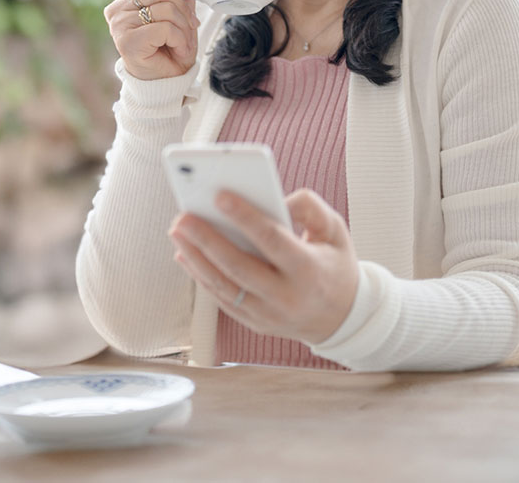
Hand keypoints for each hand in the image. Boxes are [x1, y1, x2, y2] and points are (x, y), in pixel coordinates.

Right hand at [104, 0, 198, 80]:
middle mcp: (118, 8)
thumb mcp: (177, 9)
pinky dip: (179, 39)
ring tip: (182, 41)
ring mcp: (119, 25)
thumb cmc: (169, 45)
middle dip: (183, 6)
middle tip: (189, 24)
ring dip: (183, 27)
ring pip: (165, 8)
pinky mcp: (127, 41)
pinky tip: (176, 49)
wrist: (164, 82)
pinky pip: (164, 28)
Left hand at [168, 188, 359, 345]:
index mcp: (310, 271)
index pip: (272, 241)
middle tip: (183, 215)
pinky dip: (200, 275)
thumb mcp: (336, 231)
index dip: (246, 218)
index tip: (220, 195)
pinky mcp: (254, 322)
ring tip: (177, 230)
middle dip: (207, 239)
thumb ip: (310, 208)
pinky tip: (184, 253)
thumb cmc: (334, 265)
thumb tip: (275, 198)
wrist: (341, 318)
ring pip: (223, 286)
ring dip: (195, 257)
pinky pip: (221, 299)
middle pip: (239, 267)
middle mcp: (287, 297)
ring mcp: (268, 314)